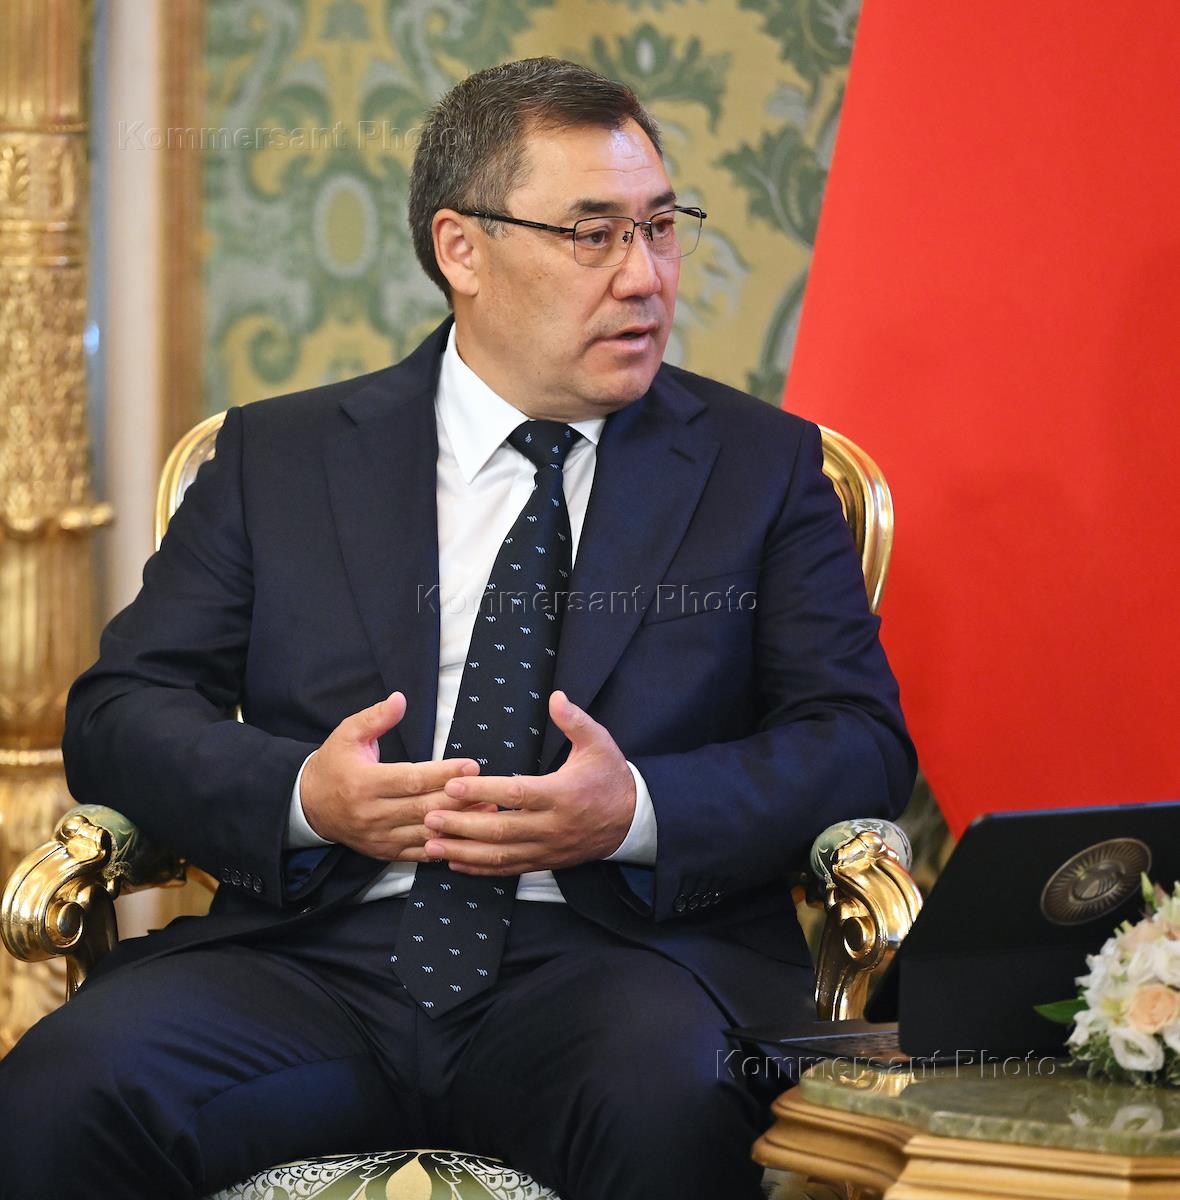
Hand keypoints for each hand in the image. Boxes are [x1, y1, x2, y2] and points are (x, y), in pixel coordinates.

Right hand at [299, 692, 488, 860]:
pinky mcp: (383, 851)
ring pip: (425, 833)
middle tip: (490, 790)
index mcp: (364, 783)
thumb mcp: (347, 734)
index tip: (471, 764)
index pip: (411, 779)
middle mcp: (372, 814)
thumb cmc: (333, 765)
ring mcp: (378, 837)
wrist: (308, 806)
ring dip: (458, 825)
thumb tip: (400, 699)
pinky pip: (418, 852)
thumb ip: (375, 718)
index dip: (443, 773)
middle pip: (423, 808)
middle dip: (459, 799)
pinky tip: (466, 836)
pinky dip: (442, 846)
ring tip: (487, 812)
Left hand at [421, 691, 636, 874]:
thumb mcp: (600, 743)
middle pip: (501, 830)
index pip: (517, 794)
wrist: (633, 820)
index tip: (452, 785)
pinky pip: (509, 869)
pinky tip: (454, 863)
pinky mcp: (545, 861)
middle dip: (462, 826)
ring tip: (431, 845)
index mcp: (563, 795)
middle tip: (429, 817)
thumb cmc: (611, 777)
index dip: (483, 792)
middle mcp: (553, 826)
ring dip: (463, 852)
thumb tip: (556, 697)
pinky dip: (479, 869)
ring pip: (500, 856)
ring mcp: (548, 848)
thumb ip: (576, 721)